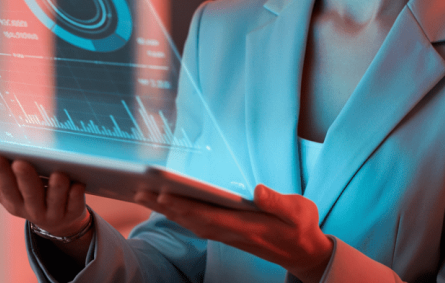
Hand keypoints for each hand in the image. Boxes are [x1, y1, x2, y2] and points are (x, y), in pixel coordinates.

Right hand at [0, 154, 90, 242]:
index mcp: (12, 202)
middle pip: (29, 194)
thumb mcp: (2, 190)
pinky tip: (78, 183)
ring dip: (56, 187)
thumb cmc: (24, 196)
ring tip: (58, 173)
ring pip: (55, 199)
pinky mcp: (74, 211)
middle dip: (25, 179)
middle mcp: (32, 210)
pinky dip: (76, 194)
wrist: (57, 221)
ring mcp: (54, 212)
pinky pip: (76, 203)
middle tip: (22, 162)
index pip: (4, 187)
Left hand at [135, 184, 333, 282]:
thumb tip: (257, 190)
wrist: (305, 253)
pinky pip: (197, 224)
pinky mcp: (227, 233)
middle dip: (165, 206)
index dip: (184, 205)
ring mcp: (228, 235)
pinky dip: (178, 214)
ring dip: (166, 210)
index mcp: (246, 226)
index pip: (208, 215)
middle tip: (139, 190)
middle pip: (191, 219)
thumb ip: (278, 202)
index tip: (163, 193)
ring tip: (143, 194)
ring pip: (190, 222)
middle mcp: (231, 233)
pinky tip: (166, 205)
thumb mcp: (299, 212)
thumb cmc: (301, 227)